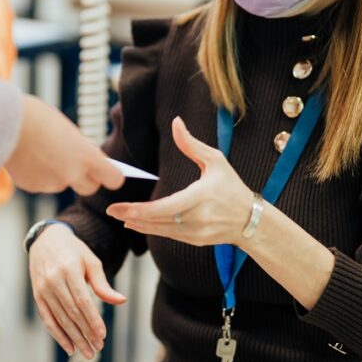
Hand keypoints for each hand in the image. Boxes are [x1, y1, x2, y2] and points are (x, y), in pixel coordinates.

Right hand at [5, 95, 124, 196]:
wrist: (0, 123)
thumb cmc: (36, 118)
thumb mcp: (68, 130)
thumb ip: (80, 148)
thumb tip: (87, 159)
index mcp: (85, 157)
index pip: (114, 179)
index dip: (111, 175)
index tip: (107, 170)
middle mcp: (71, 175)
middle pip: (90, 188)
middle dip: (86, 178)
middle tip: (75, 162)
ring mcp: (51, 184)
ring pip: (62, 184)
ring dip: (58, 174)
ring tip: (42, 151)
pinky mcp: (32, 187)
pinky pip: (43, 184)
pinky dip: (39, 175)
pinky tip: (28, 157)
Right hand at [28, 222, 125, 357]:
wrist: (46, 240)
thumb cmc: (74, 251)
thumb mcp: (91, 261)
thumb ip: (103, 284)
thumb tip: (121, 301)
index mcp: (69, 269)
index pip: (82, 301)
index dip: (92, 320)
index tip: (103, 336)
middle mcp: (53, 280)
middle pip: (71, 313)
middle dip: (85, 333)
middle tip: (97, 349)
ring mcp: (42, 289)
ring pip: (60, 319)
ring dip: (74, 338)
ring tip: (87, 352)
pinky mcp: (37, 295)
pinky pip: (47, 319)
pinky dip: (58, 335)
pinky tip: (69, 347)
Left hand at [106, 117, 252, 246]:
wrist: (250, 220)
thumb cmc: (231, 186)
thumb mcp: (215, 160)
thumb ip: (191, 144)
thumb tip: (175, 121)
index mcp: (201, 197)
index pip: (166, 207)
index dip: (141, 210)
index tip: (121, 208)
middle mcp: (197, 219)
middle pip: (158, 221)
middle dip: (131, 216)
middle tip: (110, 211)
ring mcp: (196, 233)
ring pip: (160, 231)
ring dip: (139, 223)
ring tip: (120, 216)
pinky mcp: (194, 240)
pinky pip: (168, 235)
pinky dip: (151, 229)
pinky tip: (136, 223)